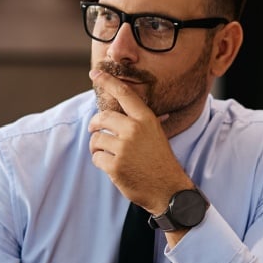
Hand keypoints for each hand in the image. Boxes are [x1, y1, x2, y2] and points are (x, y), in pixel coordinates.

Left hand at [88, 69, 192, 213]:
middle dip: (94, 124)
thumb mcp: (156, 134)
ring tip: (108, 153)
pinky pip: (96, 157)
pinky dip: (100, 162)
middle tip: (94, 129)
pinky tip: (112, 166)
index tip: (95, 73)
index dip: (108, 82)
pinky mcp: (115, 166)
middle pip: (102, 117)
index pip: (125, 94)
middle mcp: (135, 130)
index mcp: (146, 119)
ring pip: (96, 139)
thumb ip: (139, 121)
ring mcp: (124, 148)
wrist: (168, 189)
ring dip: (97, 147)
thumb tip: (122, 107)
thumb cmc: (160, 160)